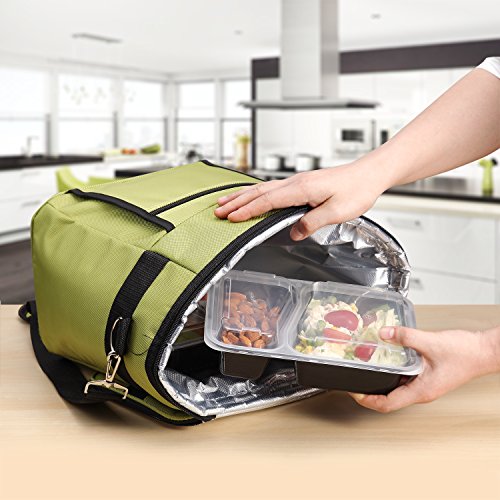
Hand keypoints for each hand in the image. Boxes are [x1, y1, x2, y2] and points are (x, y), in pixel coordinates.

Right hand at [214, 162, 387, 240]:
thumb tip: (294, 233)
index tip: (231, 217)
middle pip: (258, 192)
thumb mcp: (337, 212)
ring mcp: (297, 181)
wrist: (369, 174)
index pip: (267, 200)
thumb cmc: (357, 190)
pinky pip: (271, 187)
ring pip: (262, 188)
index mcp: (301, 188)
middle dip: (236, 201)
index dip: (247, 210)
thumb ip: (312, 222)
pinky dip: (256, 192)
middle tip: (218, 209)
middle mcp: (295, 182)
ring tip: (225, 200)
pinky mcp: (301, 183)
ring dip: (242, 195)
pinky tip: (252, 195)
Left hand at [350, 325, 499, 412]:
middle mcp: (421, 392)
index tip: (354, 392)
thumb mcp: (430, 342)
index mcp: (421, 391)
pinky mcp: (427, 376)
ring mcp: (424, 384)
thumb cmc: (466, 353)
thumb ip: (405, 336)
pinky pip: (405, 378)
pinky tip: (386, 359)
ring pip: (396, 388)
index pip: (387, 404)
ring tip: (365, 370)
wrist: (483, 350)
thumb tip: (384, 334)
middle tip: (354, 382)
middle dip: (369, 392)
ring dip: (380, 381)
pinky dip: (392, 371)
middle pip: (389, 399)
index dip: (367, 400)